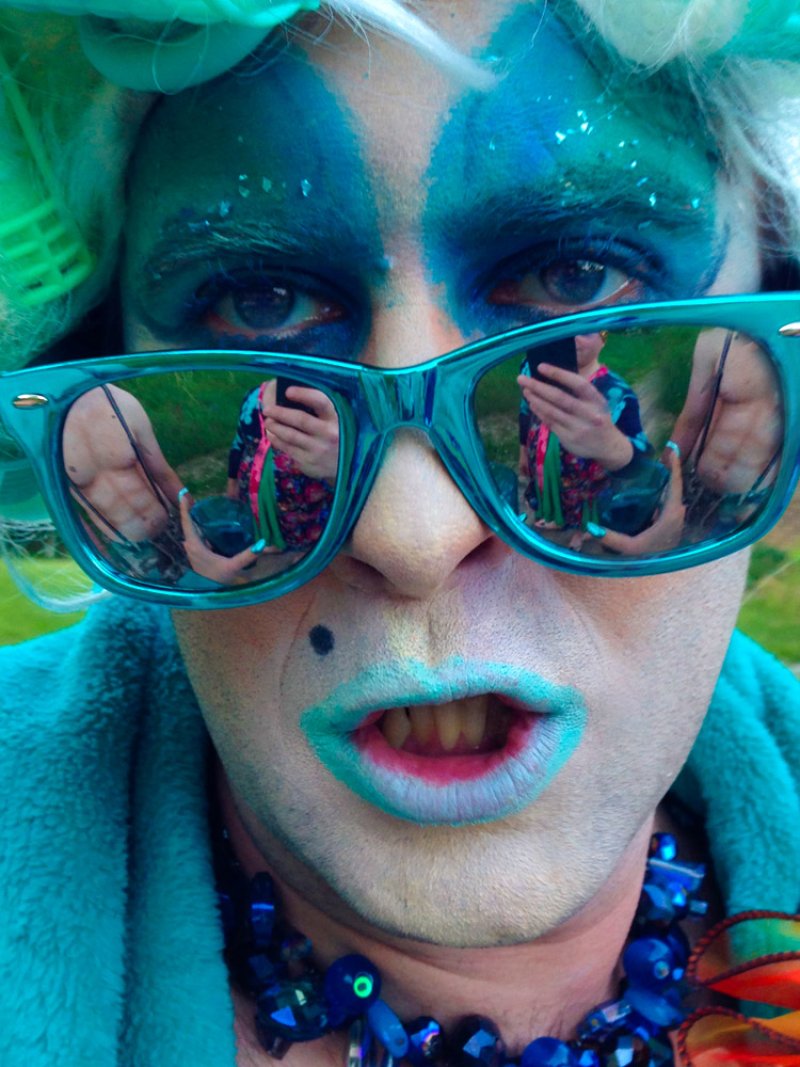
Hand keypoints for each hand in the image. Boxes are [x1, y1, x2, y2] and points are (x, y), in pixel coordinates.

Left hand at [178, 491, 276, 584]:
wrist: (211, 596)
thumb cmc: (218, 581)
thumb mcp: (233, 566)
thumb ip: (248, 555)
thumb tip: (264, 542)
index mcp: (195, 545)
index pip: (187, 522)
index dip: (185, 507)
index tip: (183, 493)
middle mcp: (191, 546)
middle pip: (189, 524)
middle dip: (192, 510)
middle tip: (195, 496)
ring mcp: (193, 551)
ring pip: (193, 531)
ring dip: (196, 520)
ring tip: (205, 508)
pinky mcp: (198, 555)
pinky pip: (198, 538)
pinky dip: (202, 530)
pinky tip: (211, 526)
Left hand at [263, 387, 339, 480]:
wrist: (348, 468)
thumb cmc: (338, 437)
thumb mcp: (337, 422)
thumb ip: (321, 411)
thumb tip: (291, 396)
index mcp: (336, 420)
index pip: (320, 402)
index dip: (303, 395)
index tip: (288, 391)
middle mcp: (329, 435)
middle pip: (300, 420)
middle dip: (280, 413)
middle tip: (267, 410)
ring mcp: (318, 450)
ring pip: (290, 436)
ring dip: (275, 427)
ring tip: (268, 421)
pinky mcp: (309, 463)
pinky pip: (288, 449)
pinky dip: (277, 440)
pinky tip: (272, 435)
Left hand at [518, 367, 633, 470]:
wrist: (608, 446)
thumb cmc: (597, 417)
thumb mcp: (596, 403)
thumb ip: (578, 393)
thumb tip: (550, 378)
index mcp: (596, 400)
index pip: (577, 383)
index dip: (558, 374)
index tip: (540, 367)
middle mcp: (588, 414)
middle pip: (559, 398)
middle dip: (538, 387)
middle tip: (522, 379)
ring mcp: (578, 428)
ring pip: (552, 411)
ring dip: (536, 399)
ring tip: (525, 390)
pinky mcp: (569, 439)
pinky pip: (550, 423)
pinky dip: (540, 412)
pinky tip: (533, 404)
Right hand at [587, 450, 685, 554]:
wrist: (662, 574)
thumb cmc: (649, 558)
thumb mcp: (628, 548)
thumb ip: (610, 537)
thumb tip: (589, 527)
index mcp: (671, 513)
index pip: (675, 483)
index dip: (673, 465)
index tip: (670, 448)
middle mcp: (677, 512)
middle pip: (674, 484)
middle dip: (667, 467)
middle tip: (657, 450)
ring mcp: (675, 516)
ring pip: (671, 491)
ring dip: (664, 477)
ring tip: (652, 462)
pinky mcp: (670, 521)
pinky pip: (667, 499)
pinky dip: (661, 489)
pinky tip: (650, 484)